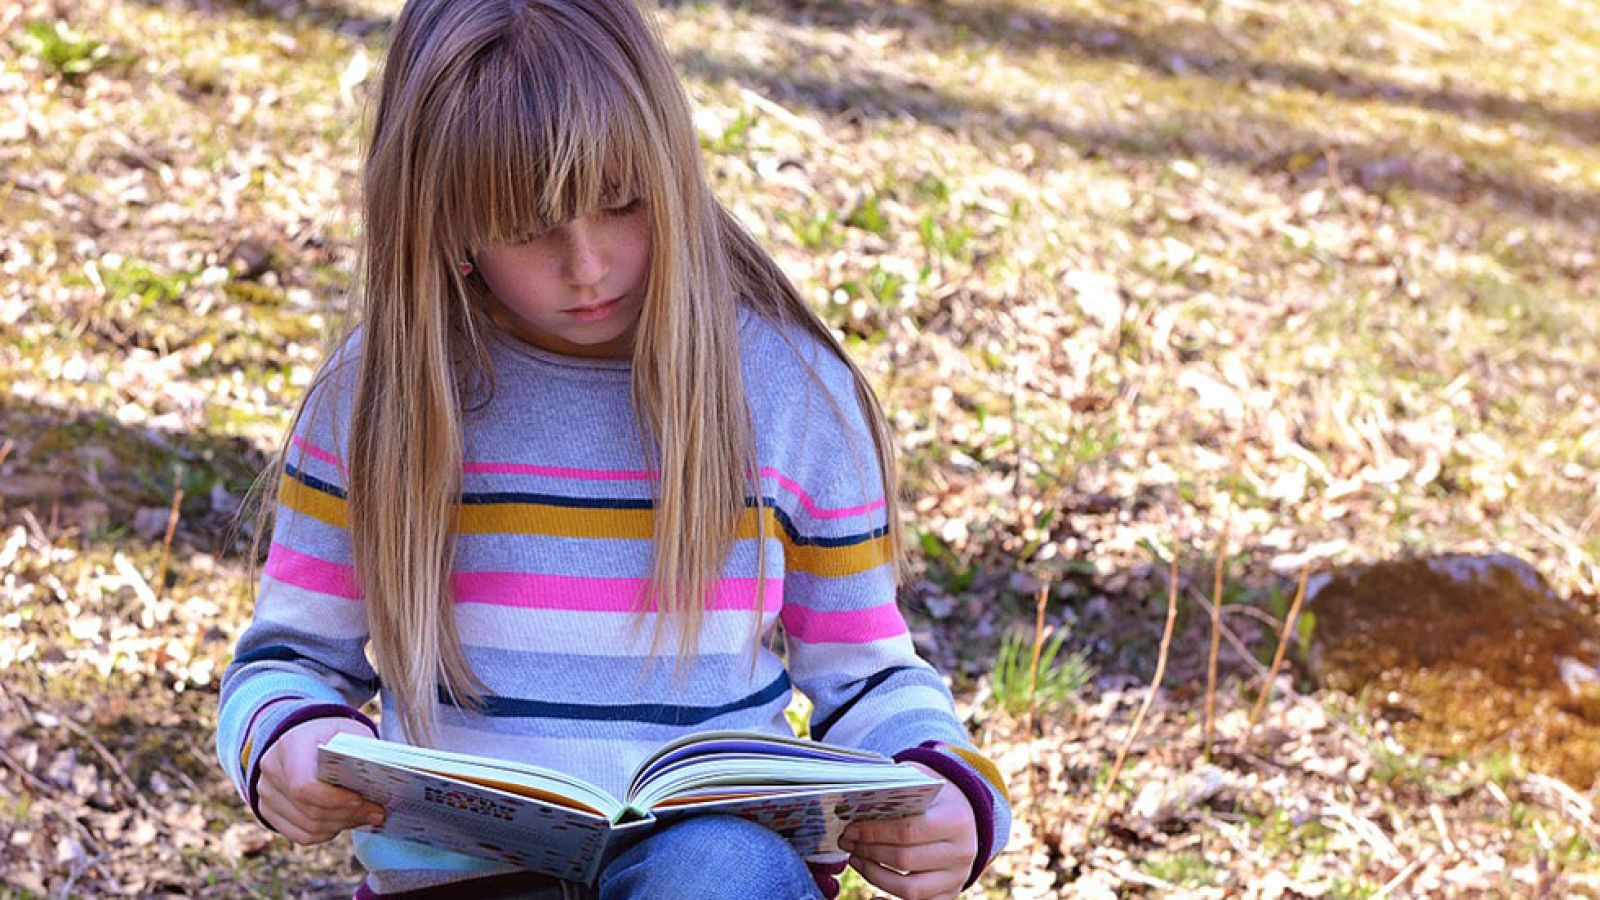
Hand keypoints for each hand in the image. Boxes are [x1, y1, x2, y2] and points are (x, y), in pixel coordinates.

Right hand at [258, 717, 385, 844]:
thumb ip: (363, 759)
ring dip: (341, 825)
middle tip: (377, 812)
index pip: (304, 786)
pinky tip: (344, 821)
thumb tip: (383, 793)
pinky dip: (327, 833)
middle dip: (347, 815)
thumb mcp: (350, 734)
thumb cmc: (333, 735)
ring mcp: (266, 792)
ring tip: (365, 816)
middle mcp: (271, 770)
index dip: (335, 800)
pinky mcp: (268, 810)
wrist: (305, 736)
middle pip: (309, 810)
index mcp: (290, 745)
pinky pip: (300, 835)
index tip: (362, 799)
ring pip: (307, 827)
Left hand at [838, 763, 977, 899]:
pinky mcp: (949, 894)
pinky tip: (873, 885)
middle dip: (868, 851)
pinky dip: (889, 897)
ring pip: (908, 888)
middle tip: (847, 842)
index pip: (908, 831)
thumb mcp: (923, 785)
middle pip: (904, 860)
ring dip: (874, 875)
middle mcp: (961, 853)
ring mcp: (957, 878)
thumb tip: (858, 801)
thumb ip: (896, 791)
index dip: (873, 832)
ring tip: (856, 858)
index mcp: (955, 821)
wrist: (966, 816)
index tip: (851, 829)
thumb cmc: (937, 799)